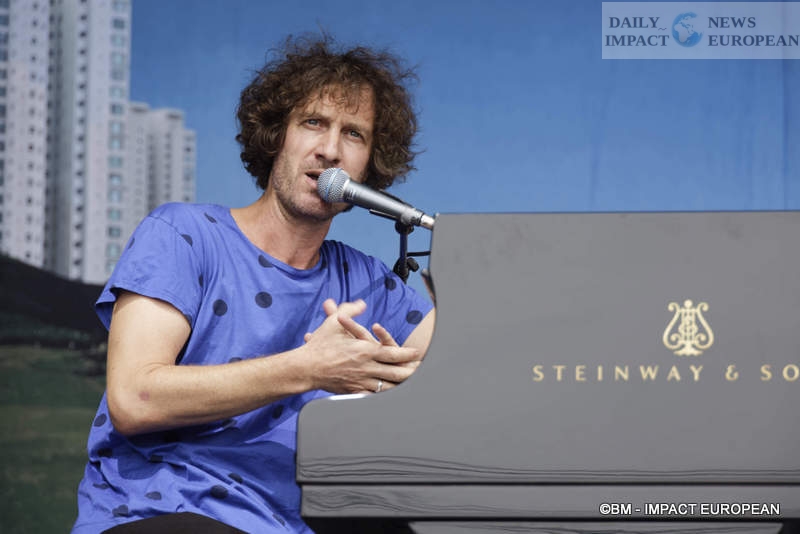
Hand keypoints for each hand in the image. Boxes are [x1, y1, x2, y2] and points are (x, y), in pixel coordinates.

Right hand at [301, 299, 419, 393]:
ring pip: (387, 387)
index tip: (416, 352)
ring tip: (412, 384)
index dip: (407, 354)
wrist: (305, 368)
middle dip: (411, 372)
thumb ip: (350, 311)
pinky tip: (391, 395)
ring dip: (401, 385)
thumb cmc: (320, 345)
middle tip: (421, 370)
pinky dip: (384, 395)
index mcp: (365, 351)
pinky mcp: (354, 391)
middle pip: (396, 373)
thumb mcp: (335, 323)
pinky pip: (374, 396)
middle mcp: (366, 368)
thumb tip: (361, 303)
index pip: (393, 353)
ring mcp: (361, 382)